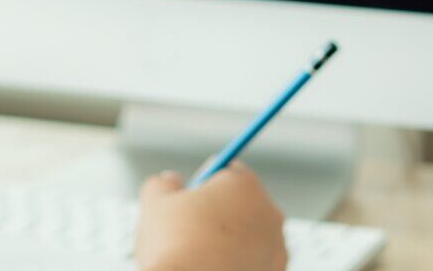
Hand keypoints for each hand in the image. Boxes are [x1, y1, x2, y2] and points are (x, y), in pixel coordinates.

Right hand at [133, 163, 286, 270]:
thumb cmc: (175, 246)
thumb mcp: (156, 202)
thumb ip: (164, 183)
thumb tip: (170, 181)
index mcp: (244, 185)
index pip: (227, 170)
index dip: (204, 182)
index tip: (191, 197)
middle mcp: (270, 212)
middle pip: (241, 203)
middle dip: (220, 212)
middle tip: (191, 229)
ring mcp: (276, 247)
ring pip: (250, 234)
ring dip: (232, 239)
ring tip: (202, 254)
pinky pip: (256, 260)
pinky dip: (240, 263)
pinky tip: (216, 267)